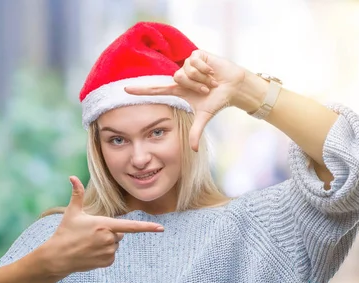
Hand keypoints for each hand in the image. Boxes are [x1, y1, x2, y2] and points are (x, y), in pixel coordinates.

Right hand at [44, 176, 164, 274]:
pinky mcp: (107, 262)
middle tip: (92, 234)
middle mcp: (109, 239)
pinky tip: (91, 253)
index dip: (147, 227)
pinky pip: (112, 255)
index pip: (131, 226)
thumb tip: (72, 177)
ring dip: (107, 243)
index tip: (161, 228)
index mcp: (105, 225)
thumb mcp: (72, 212)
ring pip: (116, 244)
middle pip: (120, 233)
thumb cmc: (65, 232)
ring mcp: (109, 252)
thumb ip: (77, 194)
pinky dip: (104, 254)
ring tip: (90, 244)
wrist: (57, 257)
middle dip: (110, 232)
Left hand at [124, 50, 246, 151]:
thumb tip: (193, 150)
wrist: (233, 87)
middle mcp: (180, 75)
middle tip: (207, 89)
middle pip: (176, 78)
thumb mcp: (204, 116)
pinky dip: (205, 69)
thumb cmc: (217, 100)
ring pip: (186, 70)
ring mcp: (188, 64)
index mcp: (178, 89)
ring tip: (211, 80)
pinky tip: (212, 72)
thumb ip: (196, 132)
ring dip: (201, 78)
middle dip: (195, 86)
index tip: (125, 89)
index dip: (141, 90)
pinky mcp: (197, 54)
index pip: (156, 89)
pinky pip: (194, 61)